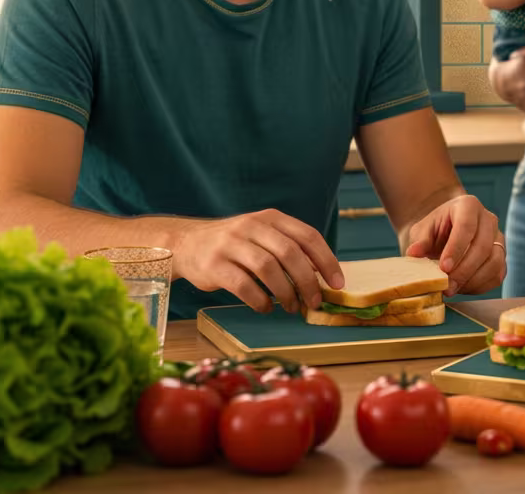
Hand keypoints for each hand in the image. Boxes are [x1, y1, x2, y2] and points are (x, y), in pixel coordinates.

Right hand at [172, 210, 344, 313]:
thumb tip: (321, 277)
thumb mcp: (262, 236)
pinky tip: (265, 308)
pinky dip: (260, 300)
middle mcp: (251, 226)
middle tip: (314, 302)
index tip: (337, 283)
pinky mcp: (214, 264)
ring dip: (285, 293)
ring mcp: (231, 244)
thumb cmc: (235, 246)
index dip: (326, 260)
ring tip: (291, 307)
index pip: (307, 236)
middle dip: (308, 281)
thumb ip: (289, 249)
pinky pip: (244, 285)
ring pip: (268, 268)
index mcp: (270, 218)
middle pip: (290, 253)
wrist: (187, 244)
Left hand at [404, 194, 505, 295]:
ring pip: (494, 262)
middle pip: (483, 247)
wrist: (446, 233)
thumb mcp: (422, 231)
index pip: (467, 226)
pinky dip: (480, 286)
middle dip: (464, 270)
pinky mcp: (502, 257)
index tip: (444, 268)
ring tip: (452, 289)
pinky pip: (497, 275)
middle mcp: (488, 219)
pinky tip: (462, 288)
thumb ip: (420, 241)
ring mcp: (498, 239)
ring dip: (473, 280)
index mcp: (468, 205)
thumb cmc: (435, 230)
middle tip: (446, 286)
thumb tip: (414, 253)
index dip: (456, 249)